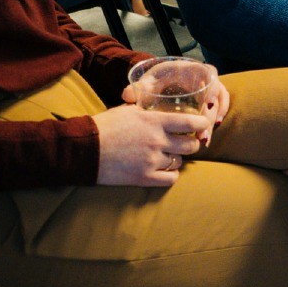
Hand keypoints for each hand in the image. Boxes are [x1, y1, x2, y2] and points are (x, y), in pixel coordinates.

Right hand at [92, 103, 206, 186]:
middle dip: (191, 144)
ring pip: (180, 162)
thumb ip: (147, 110)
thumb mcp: (127, 110)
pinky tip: (164, 169)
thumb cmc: (104, 126)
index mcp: (154, 121)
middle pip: (190, 146)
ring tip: (168, 155)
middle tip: (185, 143)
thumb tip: (160, 107)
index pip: (190, 123)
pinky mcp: (144, 178)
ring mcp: (151, 161)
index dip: (201, 124)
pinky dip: (170, 174)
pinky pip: (170, 179)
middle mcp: (157, 141)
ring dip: (177, 159)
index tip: (203, 125)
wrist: (84, 150)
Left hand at [121, 63, 228, 145]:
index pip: (210, 73)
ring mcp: (208, 89)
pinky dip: (216, 121)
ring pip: (219, 104)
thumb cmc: (156, 79)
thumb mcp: (148, 81)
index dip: (213, 88)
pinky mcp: (209, 100)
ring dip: (213, 122)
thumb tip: (127, 96)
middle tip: (201, 134)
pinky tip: (206, 136)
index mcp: (191, 68)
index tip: (208, 104)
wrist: (161, 80)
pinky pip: (220, 108)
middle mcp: (203, 77)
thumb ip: (139, 88)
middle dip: (210, 116)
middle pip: (216, 94)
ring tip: (203, 139)